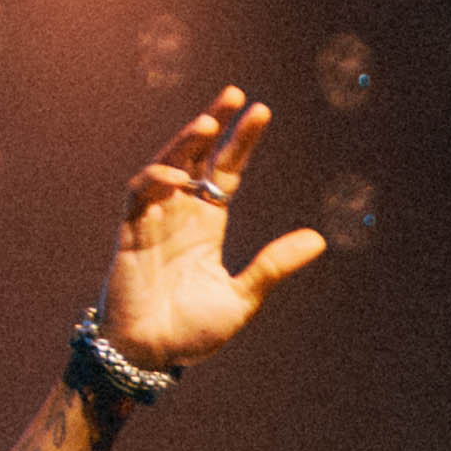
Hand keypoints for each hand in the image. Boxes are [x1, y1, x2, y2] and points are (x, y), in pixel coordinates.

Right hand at [97, 92, 328, 368]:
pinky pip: (139, 193)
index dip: (240, 142)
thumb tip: (319, 239)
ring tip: (208, 123)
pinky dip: (156, 179)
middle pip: (195, 157)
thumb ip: (274, 264)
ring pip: (166, 165)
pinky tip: (178, 176)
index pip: (225, 171)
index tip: (260, 112)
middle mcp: (180, 214)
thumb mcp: (243, 296)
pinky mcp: (131, 232)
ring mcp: (154, 220)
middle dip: (213, 124)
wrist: (151, 355)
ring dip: (184, 143)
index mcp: (207, 225)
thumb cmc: (192, 332)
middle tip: (234, 95)